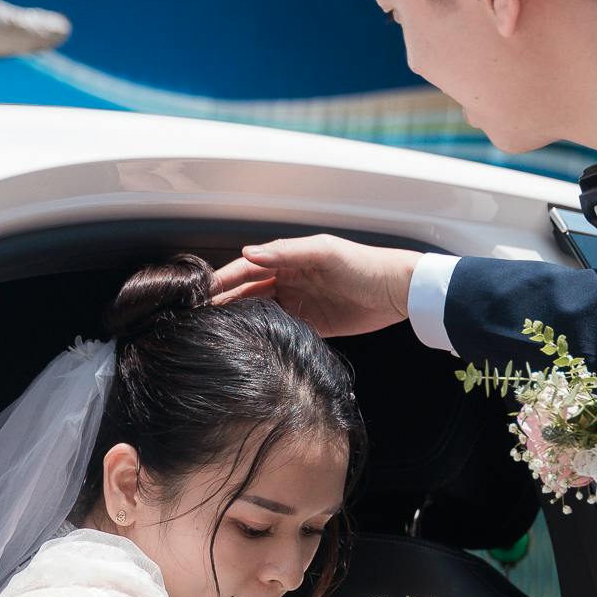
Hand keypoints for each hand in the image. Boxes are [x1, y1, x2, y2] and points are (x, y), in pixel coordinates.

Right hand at [209, 232, 419, 333]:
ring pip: (260, 311)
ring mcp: (298, 302)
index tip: (201, 293)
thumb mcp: (323, 252)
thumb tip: (249, 253)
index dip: (223, 279)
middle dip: (224, 302)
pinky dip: (265, 335)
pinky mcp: (311, 325)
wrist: (397, 292)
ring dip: (240, 320)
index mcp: (287, 258)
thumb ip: (286, 252)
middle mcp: (288, 279)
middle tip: (200, 318)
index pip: (246, 268)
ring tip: (217, 334)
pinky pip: (281, 329)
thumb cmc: (363, 265)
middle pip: (247, 291)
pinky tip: (249, 344)